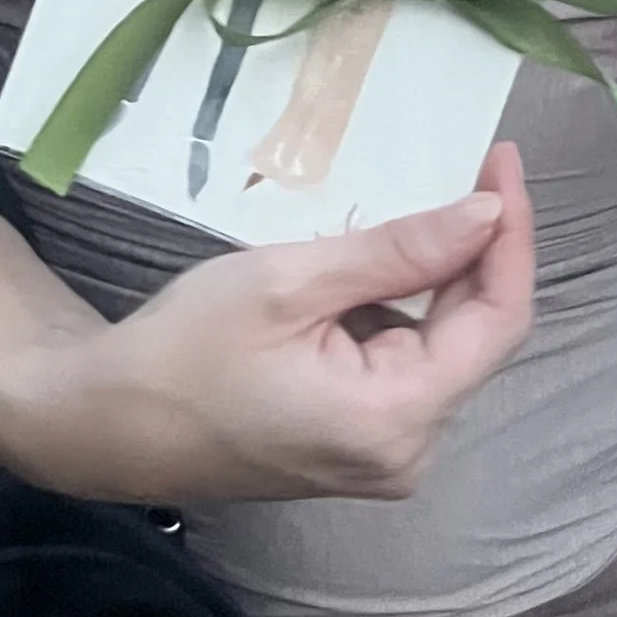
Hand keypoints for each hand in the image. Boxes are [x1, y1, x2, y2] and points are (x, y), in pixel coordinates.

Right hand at [7, 143, 534, 503]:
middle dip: (470, 251)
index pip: (497, 319)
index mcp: (396, 418)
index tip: (501, 159)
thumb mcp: (290, 282)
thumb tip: (487, 213)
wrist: (106, 423)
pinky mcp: (357, 447)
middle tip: (461, 164)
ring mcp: (382, 457)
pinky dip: (392, 311)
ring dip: (427, 278)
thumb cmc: (185, 350)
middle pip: (473, 335)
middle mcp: (406, 453)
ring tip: (400, 208)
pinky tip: (361, 269)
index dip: (510, 235)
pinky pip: (402, 367)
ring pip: (438, 348)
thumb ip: (399, 252)